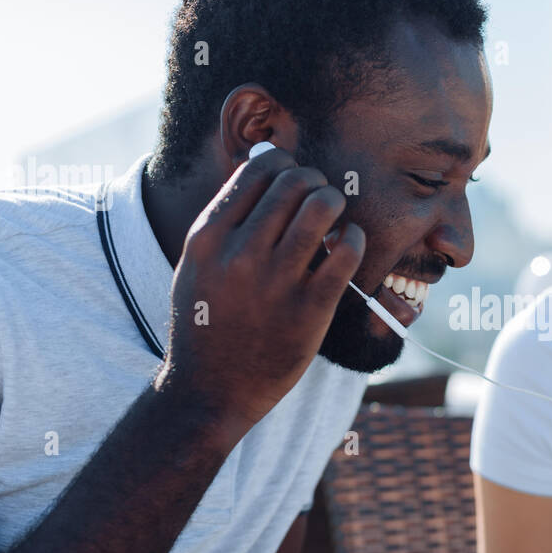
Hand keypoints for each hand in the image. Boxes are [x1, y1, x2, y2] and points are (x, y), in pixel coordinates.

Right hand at [158, 147, 364, 441]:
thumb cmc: (206, 323)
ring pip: (323, 207)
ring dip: (336, 204)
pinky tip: (347, 246)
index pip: (258, 169)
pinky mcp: (311, 310)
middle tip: (319, 199)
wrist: (210, 391)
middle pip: (295, 182)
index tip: (292, 181)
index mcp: (208, 237)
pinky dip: (355, 238)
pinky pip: (347, 251)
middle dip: (314, 182)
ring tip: (334, 220)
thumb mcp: (196, 265)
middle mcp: (240, 254)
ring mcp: (277, 282)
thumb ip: (225, 218)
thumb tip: (263, 161)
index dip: (285, 164)